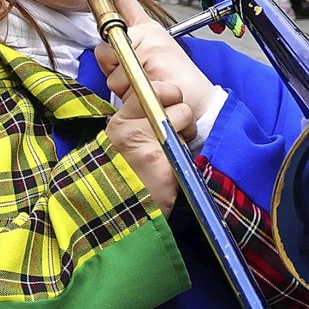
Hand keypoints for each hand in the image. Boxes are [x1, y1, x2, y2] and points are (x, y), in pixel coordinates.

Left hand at [80, 0, 214, 120]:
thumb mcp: (150, 63)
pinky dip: (134, 95)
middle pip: (105, 49)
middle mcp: (148, 34)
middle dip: (112, 71)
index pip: (124, 3)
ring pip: (112, 71)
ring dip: (124, 88)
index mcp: (148, 30)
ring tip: (148, 88)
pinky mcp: (151, 59)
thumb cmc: (177, 84)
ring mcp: (149, 45)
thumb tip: (106, 55)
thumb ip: (125, 55)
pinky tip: (153, 93)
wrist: (201, 102)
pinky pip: (125, 82)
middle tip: (137, 80)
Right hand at [106, 81, 194, 216]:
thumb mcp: (121, 143)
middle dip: (182, 117)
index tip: (169, 106)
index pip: (152, 89)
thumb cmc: (125, 177)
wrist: (120, 218)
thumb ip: (137, 120)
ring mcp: (149, 149)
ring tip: (174, 152)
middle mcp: (132, 131)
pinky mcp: (165, 168)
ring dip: (187, 136)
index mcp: (120, 122)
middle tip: (175, 134)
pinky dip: (186, 160)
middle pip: (176, 103)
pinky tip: (174, 171)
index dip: (168, 95)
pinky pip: (188, 150)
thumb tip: (162, 99)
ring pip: (186, 121)